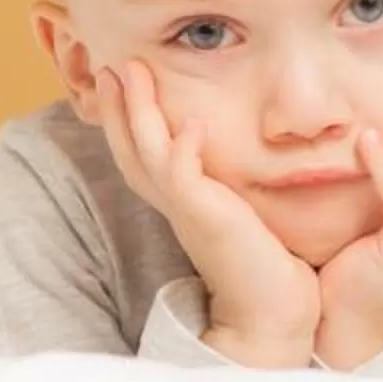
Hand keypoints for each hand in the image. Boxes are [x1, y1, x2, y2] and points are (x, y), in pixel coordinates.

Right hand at [91, 60, 319, 367]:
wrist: (272, 315)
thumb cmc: (266, 267)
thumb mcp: (242, 213)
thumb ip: (233, 185)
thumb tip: (239, 159)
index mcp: (181, 203)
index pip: (141, 153)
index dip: (125, 118)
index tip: (120, 77)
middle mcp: (176, 206)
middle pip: (131, 149)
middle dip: (117, 106)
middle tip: (110, 65)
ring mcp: (188, 212)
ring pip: (149, 153)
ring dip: (139, 112)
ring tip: (133, 72)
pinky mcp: (209, 221)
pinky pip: (186, 180)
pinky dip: (184, 150)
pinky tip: (192, 122)